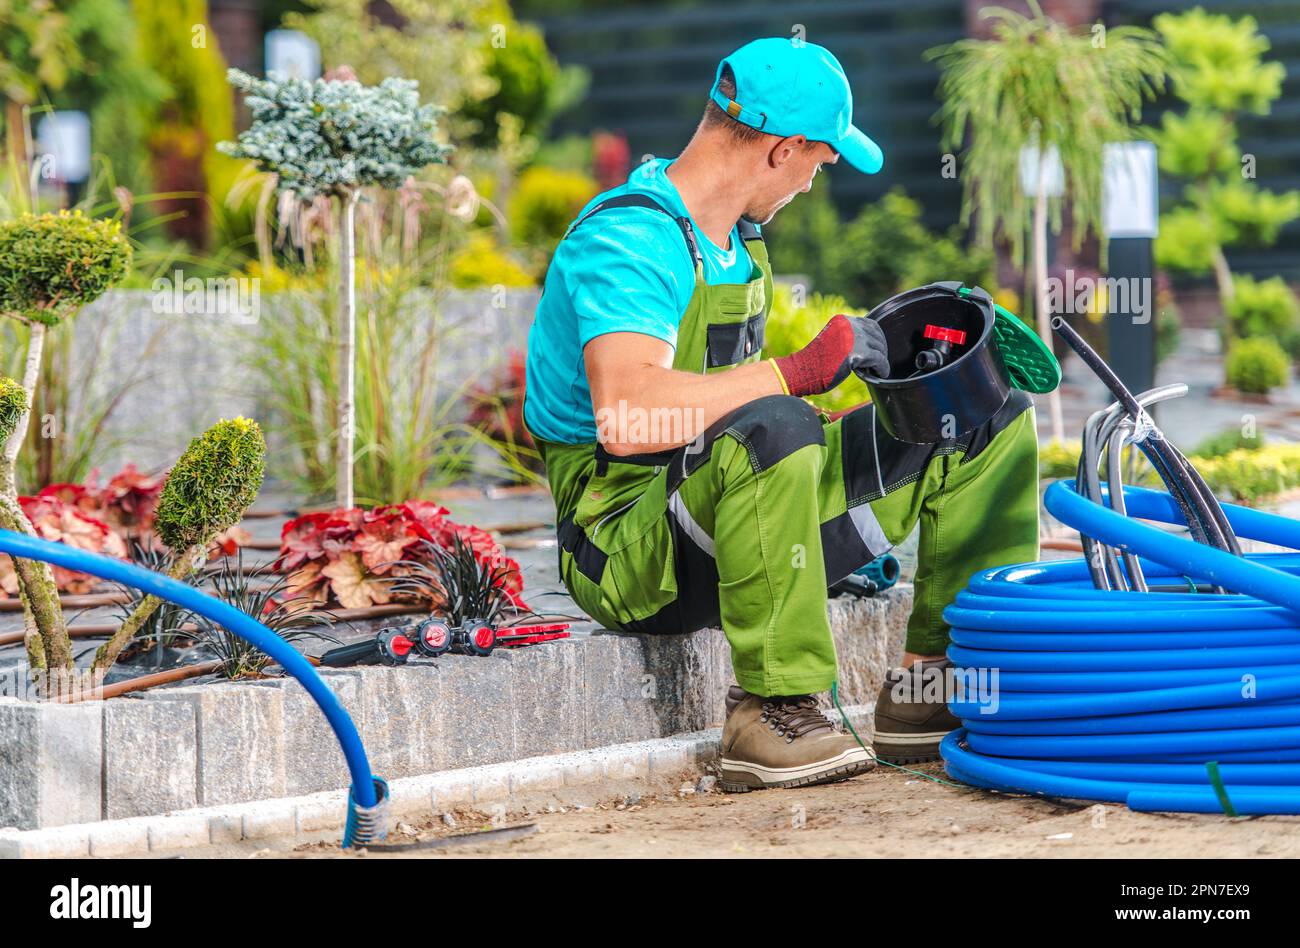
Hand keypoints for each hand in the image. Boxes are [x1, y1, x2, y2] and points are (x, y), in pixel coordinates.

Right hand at [772, 314, 888, 396]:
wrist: (801, 371)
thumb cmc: (813, 362)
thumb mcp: (832, 341)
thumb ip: (847, 338)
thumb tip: (867, 346)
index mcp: (843, 320)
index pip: (870, 324)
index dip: (877, 338)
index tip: (877, 349)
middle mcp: (850, 325)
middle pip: (876, 336)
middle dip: (881, 349)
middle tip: (878, 362)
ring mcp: (854, 337)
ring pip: (879, 348)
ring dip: (881, 360)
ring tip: (877, 369)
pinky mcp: (858, 353)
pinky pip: (879, 360)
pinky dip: (882, 368)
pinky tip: (880, 374)